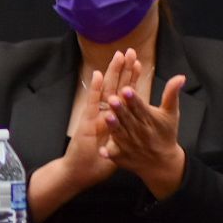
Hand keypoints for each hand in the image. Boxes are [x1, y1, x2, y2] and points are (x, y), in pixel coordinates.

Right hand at [29, 53, 126, 221]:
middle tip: (131, 51)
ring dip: (112, 72)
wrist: (82, 172)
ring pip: (105, 89)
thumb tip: (139, 127)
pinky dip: (96, 88)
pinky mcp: (87, 121)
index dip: (131, 78)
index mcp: (113, 116)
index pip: (124, 93)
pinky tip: (100, 74)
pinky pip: (93, 102)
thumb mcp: (119, 146)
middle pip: (116, 86)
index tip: (139, 63)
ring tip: (119, 56)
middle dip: (123, 69)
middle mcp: (104, 112)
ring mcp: (95, 114)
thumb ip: (127, 134)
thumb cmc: (99, 161)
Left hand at [101, 55, 186, 198]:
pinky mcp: (122, 156)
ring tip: (107, 116)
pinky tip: (102, 151)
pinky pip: (115, 154)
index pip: (141, 107)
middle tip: (112, 98)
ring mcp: (130, 144)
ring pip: (120, 133)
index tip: (127, 89)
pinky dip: (109, 153)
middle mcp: (139, 131)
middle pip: (128, 119)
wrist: (163, 163)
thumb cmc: (166, 134)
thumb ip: (171, 94)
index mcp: (149, 119)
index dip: (134, 99)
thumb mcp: (171, 113)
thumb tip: (180, 76)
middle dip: (120, 109)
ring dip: (114, 126)